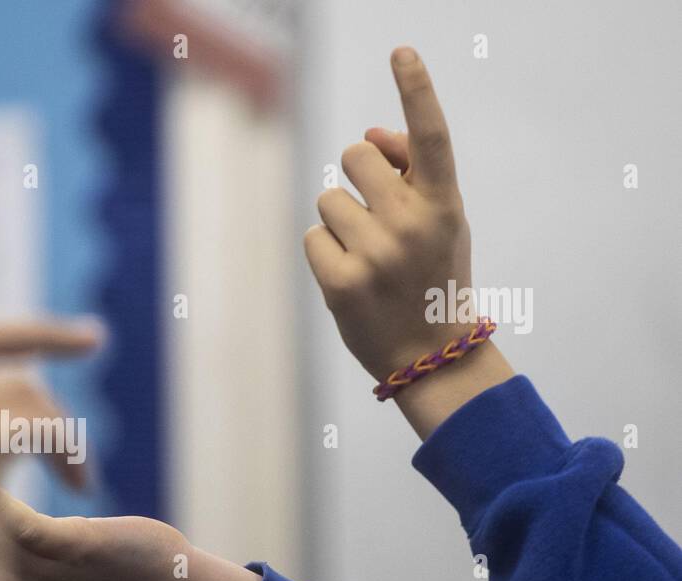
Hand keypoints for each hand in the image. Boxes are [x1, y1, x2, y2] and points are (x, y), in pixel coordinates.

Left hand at [303, 47, 512, 437]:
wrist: (431, 353)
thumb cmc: (432, 274)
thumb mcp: (439, 221)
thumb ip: (410, 174)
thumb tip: (364, 136)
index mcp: (445, 204)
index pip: (430, 136)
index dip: (416, 90)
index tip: (400, 51)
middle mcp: (412, 223)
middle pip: (353, 157)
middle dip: (356, 178)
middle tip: (374, 217)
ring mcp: (376, 254)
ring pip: (328, 199)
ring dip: (340, 222)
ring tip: (368, 258)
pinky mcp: (341, 282)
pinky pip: (312, 237)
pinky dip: (325, 253)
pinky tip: (351, 278)